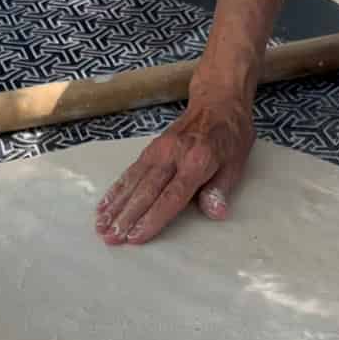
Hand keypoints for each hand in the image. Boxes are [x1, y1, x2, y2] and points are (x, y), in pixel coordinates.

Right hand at [96, 88, 254, 245]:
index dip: (153, 218)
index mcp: (198, 160)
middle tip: (110, 238)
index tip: (135, 237)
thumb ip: (221, 188)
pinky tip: (105, 205)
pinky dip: (117, 189)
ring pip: (134, 182)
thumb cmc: (231, 135)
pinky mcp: (151, 148)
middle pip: (147, 191)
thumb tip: (215, 213)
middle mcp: (174, 154)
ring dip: (116, 205)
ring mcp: (159, 150)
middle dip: (127, 217)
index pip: (172, 195)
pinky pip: (131, 171)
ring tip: (100, 227)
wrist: (218, 100)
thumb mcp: (237, 162)